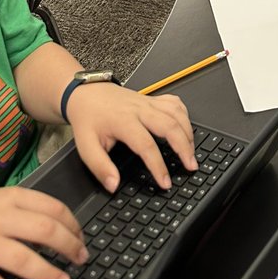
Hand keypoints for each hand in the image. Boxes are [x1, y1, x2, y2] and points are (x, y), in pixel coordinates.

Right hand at [0, 187, 86, 278]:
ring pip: (24, 259)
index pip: (53, 207)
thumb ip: (28, 210)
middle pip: (44, 230)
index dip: (73, 225)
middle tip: (81, 259)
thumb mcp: (1, 202)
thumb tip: (65, 228)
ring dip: (49, 274)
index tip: (82, 239)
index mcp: (10, 198)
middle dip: (69, 246)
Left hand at [65, 83, 195, 192]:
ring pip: (177, 113)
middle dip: (185, 147)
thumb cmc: (88, 118)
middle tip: (191, 166)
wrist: (87, 93)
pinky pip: (175, 103)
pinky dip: (185, 116)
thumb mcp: (86, 147)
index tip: (165, 182)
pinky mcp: (153, 98)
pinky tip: (185, 128)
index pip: (147, 145)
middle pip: (170, 125)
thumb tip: (114, 185)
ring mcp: (148, 102)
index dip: (158, 166)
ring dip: (188, 133)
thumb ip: (100, 167)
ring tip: (192, 152)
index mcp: (124, 121)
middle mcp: (140, 109)